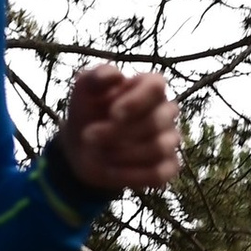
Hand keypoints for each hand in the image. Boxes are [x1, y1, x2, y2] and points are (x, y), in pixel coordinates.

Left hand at [61, 62, 178, 198]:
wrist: (81, 148)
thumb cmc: (88, 112)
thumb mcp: (83, 90)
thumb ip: (96, 77)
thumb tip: (115, 76)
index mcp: (150, 87)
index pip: (157, 86)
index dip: (136, 101)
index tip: (112, 114)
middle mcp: (166, 111)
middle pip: (156, 121)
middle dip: (118, 132)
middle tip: (87, 136)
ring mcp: (169, 139)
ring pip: (158, 148)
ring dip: (122, 154)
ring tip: (97, 153)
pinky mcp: (167, 166)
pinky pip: (159, 174)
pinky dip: (131, 175)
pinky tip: (110, 170)